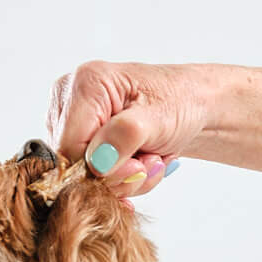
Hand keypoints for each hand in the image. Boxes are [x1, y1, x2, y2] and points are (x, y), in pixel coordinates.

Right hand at [46, 60, 218, 195]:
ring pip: (82, 174)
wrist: (193, 106)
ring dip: (123, 179)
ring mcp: (70, 120)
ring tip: (151, 158)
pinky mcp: (78, 138)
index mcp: (85, 83)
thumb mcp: (161, 118)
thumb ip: (126, 136)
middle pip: (73, 163)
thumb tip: (97, 163)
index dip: (101, 170)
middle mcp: (68, 99)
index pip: (69, 148)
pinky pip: (89, 175)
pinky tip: (140, 160)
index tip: (139, 167)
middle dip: (116, 174)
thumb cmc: (181, 102)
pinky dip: (119, 178)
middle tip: (152, 161)